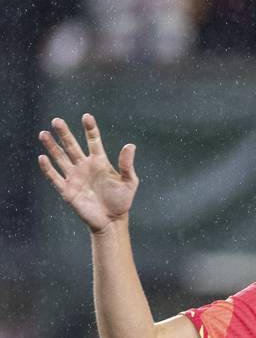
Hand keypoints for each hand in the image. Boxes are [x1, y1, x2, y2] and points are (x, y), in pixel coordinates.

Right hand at [38, 114, 137, 233]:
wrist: (111, 220)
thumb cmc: (122, 200)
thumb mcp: (129, 182)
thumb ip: (127, 164)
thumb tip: (130, 145)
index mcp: (100, 162)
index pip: (93, 141)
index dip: (90, 129)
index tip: (86, 116)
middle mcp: (84, 166)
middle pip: (72, 146)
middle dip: (64, 133)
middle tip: (57, 120)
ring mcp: (74, 177)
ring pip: (60, 158)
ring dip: (52, 147)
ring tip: (44, 134)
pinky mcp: (67, 189)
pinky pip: (55, 177)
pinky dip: (48, 168)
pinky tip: (42, 158)